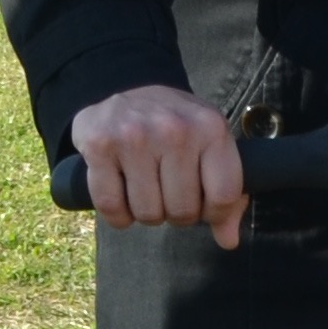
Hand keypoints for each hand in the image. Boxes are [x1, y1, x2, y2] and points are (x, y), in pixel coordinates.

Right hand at [70, 85, 248, 251]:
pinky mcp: (99, 144)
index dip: (213, 213)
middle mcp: (174, 129)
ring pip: (147, 213)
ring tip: (146, 191)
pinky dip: (117, 214)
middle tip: (168, 193)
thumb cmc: (177, 126)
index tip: (203, 205)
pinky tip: (121, 197)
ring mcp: (134, 135)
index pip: (223, 197)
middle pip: (183, 211)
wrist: (128, 87)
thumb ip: (228, 195)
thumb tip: (228, 241)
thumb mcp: (211, 146)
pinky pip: (111, 206)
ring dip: (146, 213)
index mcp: (211, 127)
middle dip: (176, 213)